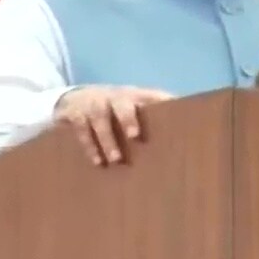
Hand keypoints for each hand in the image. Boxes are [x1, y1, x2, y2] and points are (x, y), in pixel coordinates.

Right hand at [53, 86, 172, 165]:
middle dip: (128, 118)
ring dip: (108, 139)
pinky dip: (89, 145)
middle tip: (135, 136)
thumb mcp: (130, 107)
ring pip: (100, 119)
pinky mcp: (75, 114)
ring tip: (116, 159)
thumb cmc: (113, 110)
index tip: (178, 115)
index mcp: (133, 96)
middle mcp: (114, 98)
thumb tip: (185, 133)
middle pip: (123, 104)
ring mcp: (94, 104)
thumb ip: (151, 116)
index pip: (152, 96)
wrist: (73, 99)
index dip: (164, 103)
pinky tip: (97, 161)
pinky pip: (81, 130)